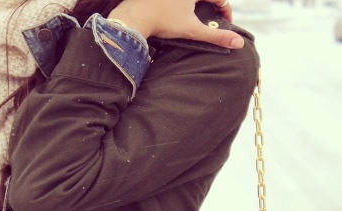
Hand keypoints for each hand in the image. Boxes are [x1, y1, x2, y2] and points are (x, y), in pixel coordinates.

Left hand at [108, 0, 243, 48]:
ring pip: (190, 2)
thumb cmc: (162, 22)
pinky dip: (180, 7)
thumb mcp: (192, 30)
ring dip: (197, 7)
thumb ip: (215, 36)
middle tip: (213, 23)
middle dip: (212, 8)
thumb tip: (239, 43)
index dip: (225, 12)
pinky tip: (176, 17)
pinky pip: (175, 2)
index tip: (226, 26)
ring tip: (197, 20)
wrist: (133, 17)